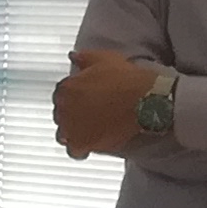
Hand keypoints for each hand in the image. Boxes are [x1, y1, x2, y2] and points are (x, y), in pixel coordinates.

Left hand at [52, 49, 169, 160]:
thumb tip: (73, 56)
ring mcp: (71, 128)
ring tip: (88, 129)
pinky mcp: (83, 144)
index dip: (74, 95)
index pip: (61, 93)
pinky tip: (89, 145)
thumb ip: (84, 58)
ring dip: (72, 131)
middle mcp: (63, 108)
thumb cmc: (127, 78)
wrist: (145, 100)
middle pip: (61, 113)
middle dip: (73, 112)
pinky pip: (74, 151)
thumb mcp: (104, 59)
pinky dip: (80, 149)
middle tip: (90, 112)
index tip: (85, 97)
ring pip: (63, 133)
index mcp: (66, 87)